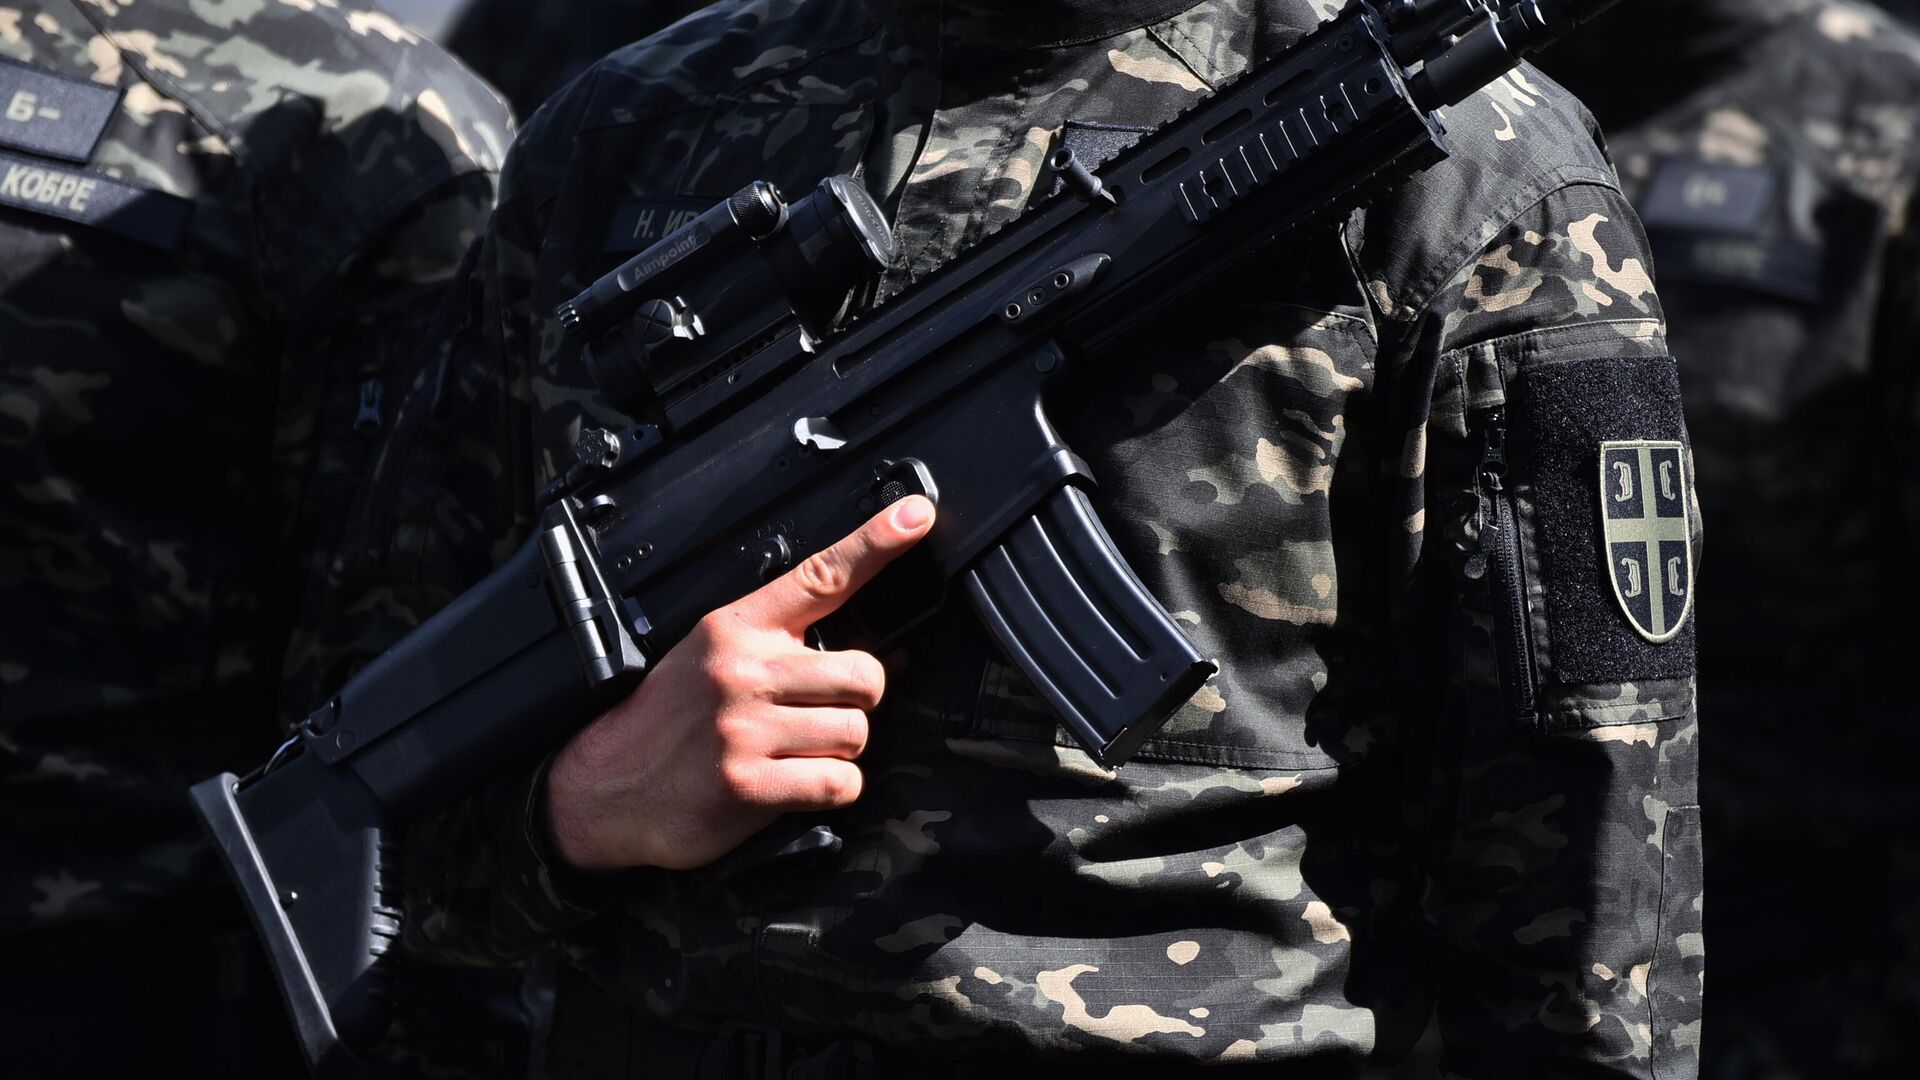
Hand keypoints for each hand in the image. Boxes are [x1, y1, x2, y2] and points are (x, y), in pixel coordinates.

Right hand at [542, 495, 935, 871]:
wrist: (605, 785)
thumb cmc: (671, 721)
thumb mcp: (717, 658)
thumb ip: (793, 649)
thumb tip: (889, 653)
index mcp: (736, 626)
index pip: (821, 575)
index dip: (875, 542)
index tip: (916, 514)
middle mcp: (743, 669)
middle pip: (865, 674)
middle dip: (856, 703)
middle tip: (815, 717)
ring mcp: (744, 728)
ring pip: (857, 732)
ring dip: (840, 750)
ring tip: (794, 752)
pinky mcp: (748, 785)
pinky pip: (839, 782)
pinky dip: (831, 789)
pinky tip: (793, 785)